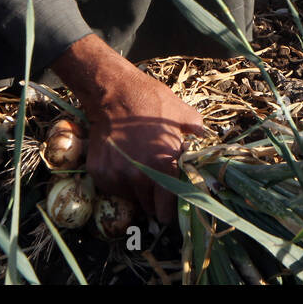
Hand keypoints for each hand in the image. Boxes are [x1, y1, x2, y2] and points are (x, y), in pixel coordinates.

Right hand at [52, 35, 204, 221]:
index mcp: (163, 166)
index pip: (167, 209)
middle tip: (154, 183)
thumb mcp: (182, 113)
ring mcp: (117, 176)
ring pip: (130, 197)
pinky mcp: (99, 173)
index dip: (170, 211)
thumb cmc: (150, 101)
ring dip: (135, 189)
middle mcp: (140, 176)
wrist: (113, 92)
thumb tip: (204, 137)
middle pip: (149, 208)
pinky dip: (117, 180)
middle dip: (153, 200)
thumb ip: (196, 130)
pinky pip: (112, 186)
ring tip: (137, 167)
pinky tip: (121, 161)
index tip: (171, 209)